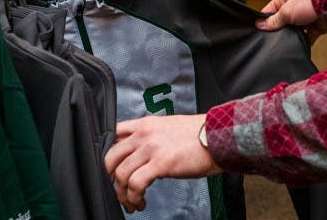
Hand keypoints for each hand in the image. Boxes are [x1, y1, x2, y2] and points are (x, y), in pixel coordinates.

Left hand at [104, 114, 221, 213]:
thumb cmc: (198, 135)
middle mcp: (144, 134)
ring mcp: (151, 148)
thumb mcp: (168, 128)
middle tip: (118, 190)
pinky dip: (134, 197)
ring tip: (132, 202)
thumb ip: (151, 137)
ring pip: (121, 174)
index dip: (109, 156)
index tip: (112, 170)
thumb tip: (139, 154)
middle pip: (110, 157)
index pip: (113, 135)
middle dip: (109, 179)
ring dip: (122, 194)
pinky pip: (136, 184)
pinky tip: (141, 202)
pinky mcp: (161, 163)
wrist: (218, 136)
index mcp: (145, 124)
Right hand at [256, 0, 326, 44]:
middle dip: (277, 31)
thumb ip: (274, 20)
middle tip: (270, 42)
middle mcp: (293, 8)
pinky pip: (305, 37)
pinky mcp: (313, 27)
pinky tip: (297, 48)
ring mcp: (303, 18)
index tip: (258, 32)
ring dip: (290, 37)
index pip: (269, 10)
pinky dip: (302, 42)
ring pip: (292, 31)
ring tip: (284, 46)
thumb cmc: (308, 3)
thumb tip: (260, 25)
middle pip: (281, 22)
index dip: (263, 21)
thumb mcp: (286, 11)